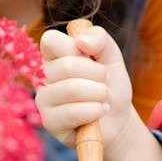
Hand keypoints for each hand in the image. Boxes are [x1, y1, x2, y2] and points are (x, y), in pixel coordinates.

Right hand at [35, 23, 135, 150]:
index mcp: (54, 55)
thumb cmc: (110, 84)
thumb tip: (81, 41)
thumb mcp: (111, 56)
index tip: (91, 56)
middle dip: (98, 74)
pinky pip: (73, 112)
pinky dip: (95, 111)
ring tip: (103, 98)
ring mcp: (43, 99)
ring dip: (99, 93)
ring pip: (72, 89)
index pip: (50, 40)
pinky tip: (99, 112)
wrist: (118, 117)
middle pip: (68, 66)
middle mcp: (44, 75)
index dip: (75, 47)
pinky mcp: (49, 121)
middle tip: (104, 82)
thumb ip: (99, 39)